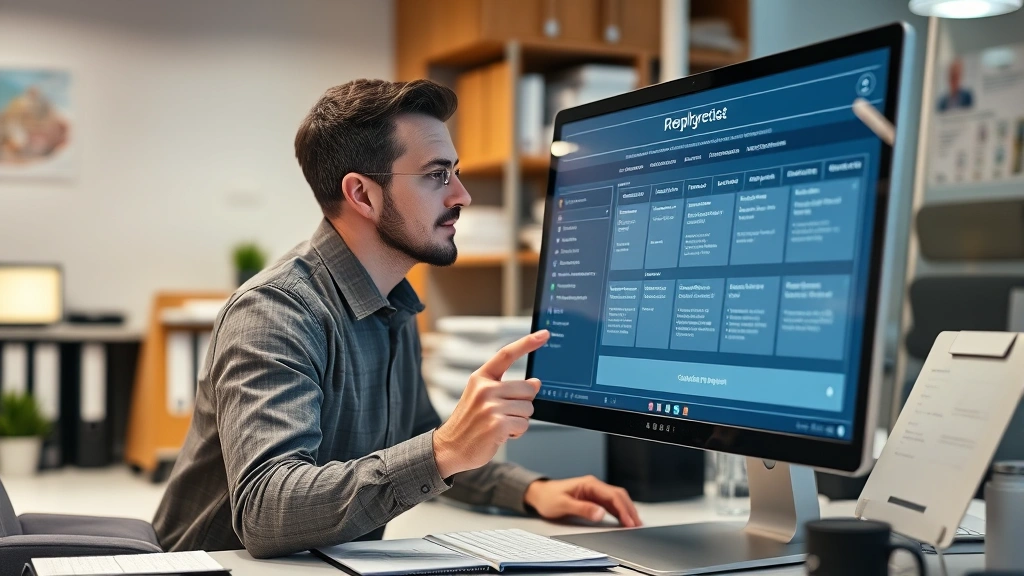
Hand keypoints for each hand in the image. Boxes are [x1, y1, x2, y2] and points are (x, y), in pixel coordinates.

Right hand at [433, 330, 550, 477]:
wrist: (450, 448)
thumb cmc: (469, 423)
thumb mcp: (480, 397)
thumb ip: (507, 387)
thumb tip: (536, 383)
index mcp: (480, 378)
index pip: (506, 354)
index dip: (527, 343)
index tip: (544, 334)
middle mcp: (484, 389)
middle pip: (527, 387)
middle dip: (524, 403)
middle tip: (506, 413)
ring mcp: (490, 407)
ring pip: (528, 408)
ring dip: (519, 420)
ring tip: (500, 425)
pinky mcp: (497, 425)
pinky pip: (524, 425)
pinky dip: (517, 433)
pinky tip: (500, 434)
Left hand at [524, 476, 641, 527]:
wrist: (539, 494)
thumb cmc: (549, 497)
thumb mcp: (564, 505)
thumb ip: (582, 508)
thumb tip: (600, 513)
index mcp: (589, 484)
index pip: (612, 495)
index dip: (623, 509)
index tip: (629, 521)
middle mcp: (594, 486)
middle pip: (618, 496)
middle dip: (629, 509)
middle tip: (637, 524)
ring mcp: (594, 492)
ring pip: (616, 499)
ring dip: (626, 510)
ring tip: (635, 524)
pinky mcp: (593, 498)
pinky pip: (610, 504)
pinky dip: (619, 512)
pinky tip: (624, 520)